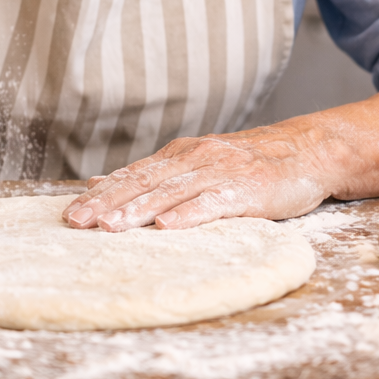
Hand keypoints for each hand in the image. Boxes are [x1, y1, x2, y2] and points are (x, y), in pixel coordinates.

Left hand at [62, 126, 332, 231]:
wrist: (308, 151)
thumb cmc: (250, 165)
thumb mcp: (196, 163)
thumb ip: (152, 175)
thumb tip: (97, 182)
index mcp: (180, 155)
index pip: (132, 174)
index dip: (100, 194)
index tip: (70, 212)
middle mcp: (195, 158)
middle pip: (144, 182)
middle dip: (107, 203)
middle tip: (76, 222)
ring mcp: (221, 171)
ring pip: (172, 191)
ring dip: (138, 209)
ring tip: (110, 227)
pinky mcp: (247, 188)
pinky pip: (213, 202)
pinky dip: (188, 214)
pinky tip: (166, 227)